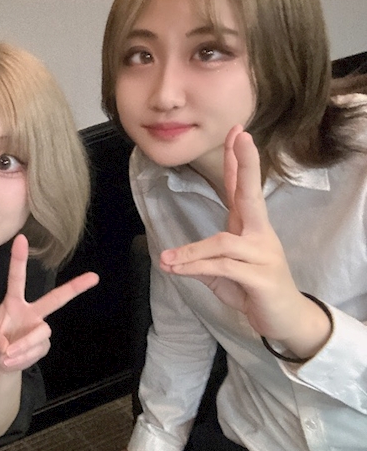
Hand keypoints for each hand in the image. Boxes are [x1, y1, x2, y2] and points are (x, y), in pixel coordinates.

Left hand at [0, 234, 98, 371]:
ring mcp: (40, 328)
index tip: (21, 238)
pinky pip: (37, 349)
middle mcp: (31, 312)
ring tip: (6, 355)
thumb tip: (5, 344)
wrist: (0, 361)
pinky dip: (22, 357)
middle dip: (75, 287)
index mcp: (13, 302)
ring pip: (40, 332)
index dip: (19, 259)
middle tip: (94, 277)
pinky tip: (12, 359)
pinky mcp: (44, 345)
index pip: (17, 278)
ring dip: (22, 345)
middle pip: (56, 298)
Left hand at [159, 126, 329, 354]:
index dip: (239, 161)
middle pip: (252, 195)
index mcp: (250, 227)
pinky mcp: (260, 278)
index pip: (243, 188)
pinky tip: (176, 270)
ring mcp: (262, 255)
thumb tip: (172, 258)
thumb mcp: (222, 271)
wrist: (283, 319)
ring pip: (222, 243)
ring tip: (166, 260)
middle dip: (246, 165)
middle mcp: (260, 235)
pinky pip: (223, 268)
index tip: (238, 132)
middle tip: (241, 138)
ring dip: (190, 252)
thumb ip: (202, 259)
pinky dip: (196, 268)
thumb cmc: (253, 290)